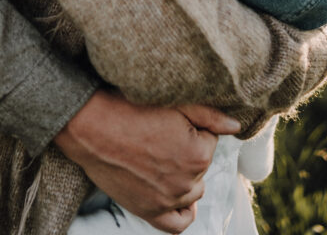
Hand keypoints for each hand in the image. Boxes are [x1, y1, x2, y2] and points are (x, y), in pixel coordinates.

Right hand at [54, 90, 240, 232]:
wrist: (91, 125)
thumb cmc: (131, 108)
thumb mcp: (175, 103)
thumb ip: (210, 115)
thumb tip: (236, 127)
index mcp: (198, 154)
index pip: (210, 140)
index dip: (193, 127)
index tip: (172, 120)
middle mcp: (186, 183)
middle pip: (202, 167)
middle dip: (190, 150)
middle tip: (165, 134)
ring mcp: (167, 201)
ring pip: (193, 192)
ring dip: (185, 176)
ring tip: (164, 155)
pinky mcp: (148, 211)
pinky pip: (176, 224)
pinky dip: (183, 212)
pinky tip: (179, 197)